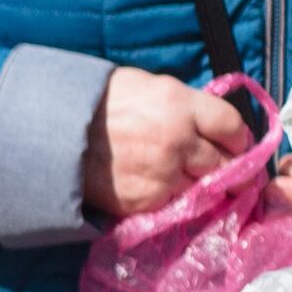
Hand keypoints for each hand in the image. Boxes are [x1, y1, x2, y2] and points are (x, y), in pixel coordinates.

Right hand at [84, 66, 254, 219]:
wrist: (51, 132)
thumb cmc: (100, 103)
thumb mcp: (149, 87)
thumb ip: (186, 106)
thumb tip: (212, 126)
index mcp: (180, 105)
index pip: (233, 126)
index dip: (239, 139)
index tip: (237, 146)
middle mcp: (177, 140)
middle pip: (226, 164)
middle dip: (228, 169)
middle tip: (227, 174)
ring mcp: (161, 174)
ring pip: (203, 188)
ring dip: (199, 186)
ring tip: (184, 178)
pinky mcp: (144, 201)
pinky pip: (174, 203)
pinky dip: (171, 198)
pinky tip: (156, 186)